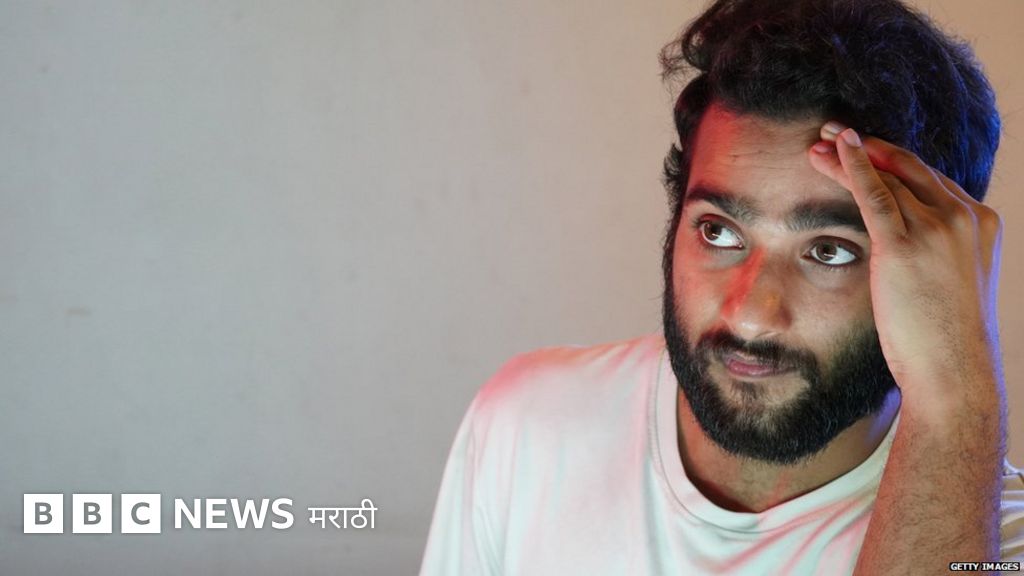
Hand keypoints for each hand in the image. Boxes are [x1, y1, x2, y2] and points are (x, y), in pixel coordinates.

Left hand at [807, 122, 1003, 415]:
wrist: (956, 372)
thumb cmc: (947, 339)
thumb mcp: (951, 283)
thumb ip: (936, 253)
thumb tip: (905, 247)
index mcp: (980, 222)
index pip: (930, 179)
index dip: (892, 160)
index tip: (863, 147)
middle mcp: (963, 217)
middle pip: (908, 169)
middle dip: (868, 147)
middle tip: (833, 131)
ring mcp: (937, 229)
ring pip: (886, 178)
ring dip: (847, 156)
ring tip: (817, 143)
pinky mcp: (905, 246)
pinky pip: (874, 194)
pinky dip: (852, 167)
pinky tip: (833, 149)